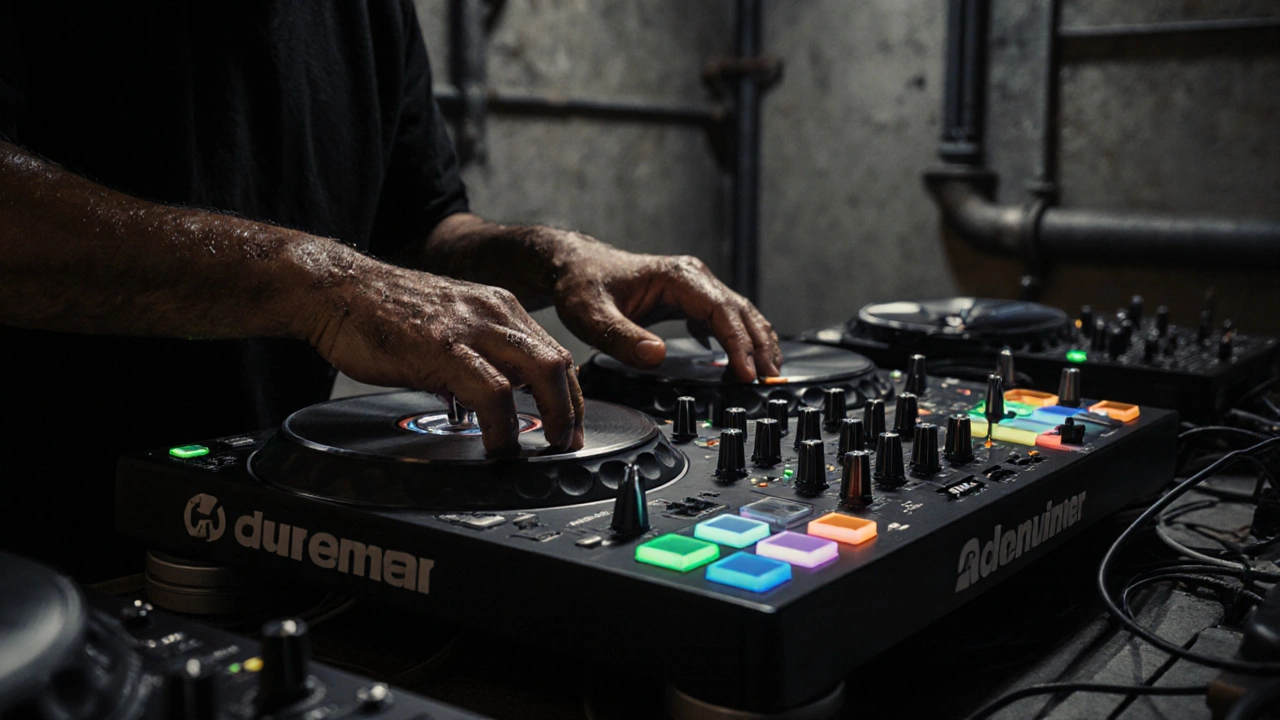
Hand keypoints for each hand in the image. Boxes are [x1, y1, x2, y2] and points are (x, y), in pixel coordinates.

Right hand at [303, 253, 583, 454]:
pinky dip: (504, 426)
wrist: (336, 289)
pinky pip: (493, 392)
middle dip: (571, 410)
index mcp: (498, 307)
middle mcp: (494, 311)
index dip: (570, 394)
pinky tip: (498, 445)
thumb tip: (496, 398)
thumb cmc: (383, 312)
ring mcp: (471, 327)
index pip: (553, 353)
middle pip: (559, 363)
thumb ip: (477, 356)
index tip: (569, 424)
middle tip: (566, 443)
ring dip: (551, 417)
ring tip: (544, 448)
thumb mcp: (449, 326)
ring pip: (540, 372)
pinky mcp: (443, 347)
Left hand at [549, 232, 780, 381]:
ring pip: (738, 313)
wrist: (575, 267)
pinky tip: (743, 361)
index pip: (721, 310)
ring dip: (756, 341)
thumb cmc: (582, 286)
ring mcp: (694, 287)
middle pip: (739, 311)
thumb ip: (623, 338)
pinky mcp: (690, 299)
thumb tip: (657, 356)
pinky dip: (739, 339)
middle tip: (771, 378)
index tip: (747, 372)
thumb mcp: (592, 315)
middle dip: (759, 345)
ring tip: (768, 372)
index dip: (738, 343)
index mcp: (677, 277)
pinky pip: (724, 318)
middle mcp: (692, 277)